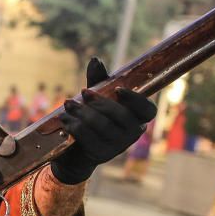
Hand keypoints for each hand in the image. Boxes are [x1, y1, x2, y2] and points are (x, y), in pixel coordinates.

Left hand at [50, 57, 156, 184]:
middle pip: (122, 116)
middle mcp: (132, 133)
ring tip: (68, 104)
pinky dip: (74, 125)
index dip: (136, 100)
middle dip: (100, 102)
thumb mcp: (97, 98)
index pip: (148, 110)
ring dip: (82, 112)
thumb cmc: (93, 118)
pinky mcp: (100, 154)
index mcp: (137, 117)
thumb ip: (99, 81)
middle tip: (83, 92)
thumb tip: (95, 60)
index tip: (118, 89)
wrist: (77, 150)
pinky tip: (66, 119)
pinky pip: (87, 136)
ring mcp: (117, 146)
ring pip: (102, 125)